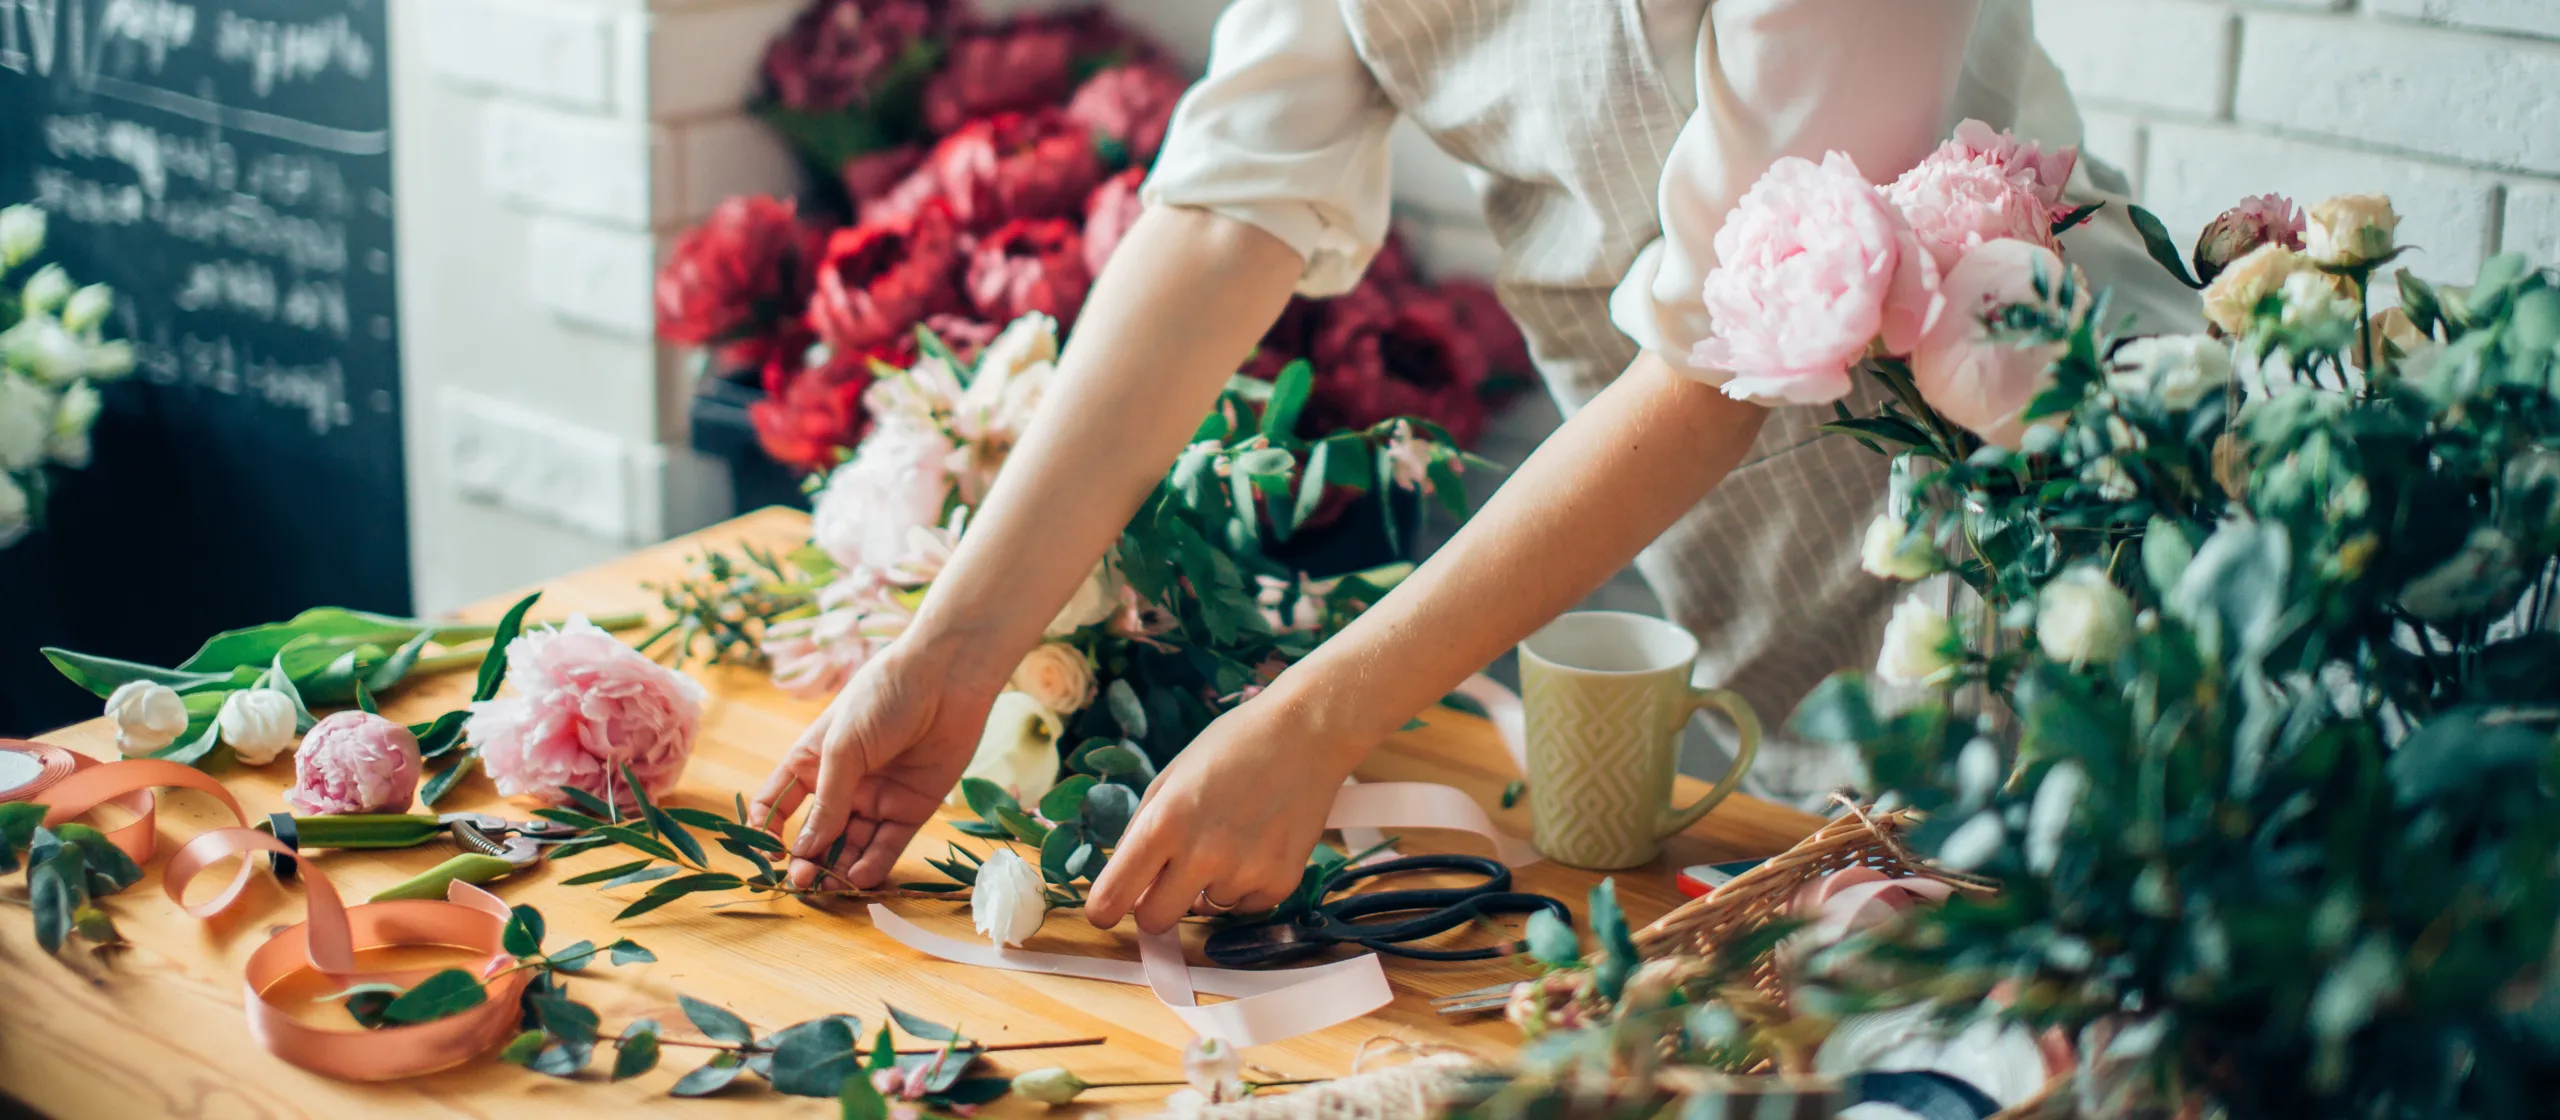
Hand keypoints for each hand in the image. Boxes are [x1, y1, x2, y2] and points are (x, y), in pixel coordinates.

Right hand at [749, 642, 1002, 891]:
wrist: (946, 680)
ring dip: (838, 869)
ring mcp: (876, 798)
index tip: (768, 854)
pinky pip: (887, 845)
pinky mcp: (911, 809)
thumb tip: (804, 849)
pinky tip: (859, 878)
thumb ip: (827, 801)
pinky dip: (873, 864)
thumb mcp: (843, 748)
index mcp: (811, 763)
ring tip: (829, 888)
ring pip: (851, 846)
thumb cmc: (883, 698)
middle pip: (816, 833)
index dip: (767, 831)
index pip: (777, 805)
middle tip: (802, 882)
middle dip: (807, 860)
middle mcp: (841, 785)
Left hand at [1084, 696, 1367, 933]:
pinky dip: (1246, 885)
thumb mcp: (1170, 778)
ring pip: (1206, 910)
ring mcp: (1244, 873)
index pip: (1113, 898)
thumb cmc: (1232, 747)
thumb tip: (1124, 885)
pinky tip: (1259, 843)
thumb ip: (1141, 833)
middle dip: (1156, 906)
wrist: (1305, 733)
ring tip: (1233, 836)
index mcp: (1164, 823)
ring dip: (1209, 886)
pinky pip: (1246, 906)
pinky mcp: (1280, 883)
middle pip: (1156, 921)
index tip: (1107, 909)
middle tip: (1170, 881)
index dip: (1104, 908)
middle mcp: (1202, 855)